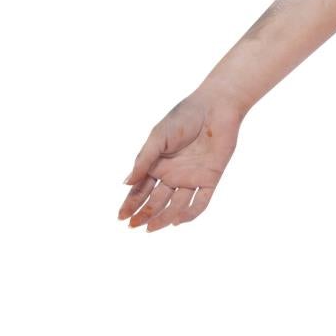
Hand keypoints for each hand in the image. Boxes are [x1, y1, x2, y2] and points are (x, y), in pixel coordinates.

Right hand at [118, 89, 241, 231]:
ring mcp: (191, 178)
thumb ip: (143, 160)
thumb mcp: (158, 137)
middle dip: (144, 214)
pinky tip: (176, 220)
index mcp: (157, 164)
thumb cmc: (184, 116)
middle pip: (156, 200)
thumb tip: (126, 184)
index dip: (131, 203)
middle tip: (133, 226)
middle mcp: (173, 174)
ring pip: (175, 205)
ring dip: (163, 217)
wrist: (215, 107)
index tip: (120, 217)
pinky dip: (189, 213)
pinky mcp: (210, 179)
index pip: (141, 189)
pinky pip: (200, 201)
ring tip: (151, 228)